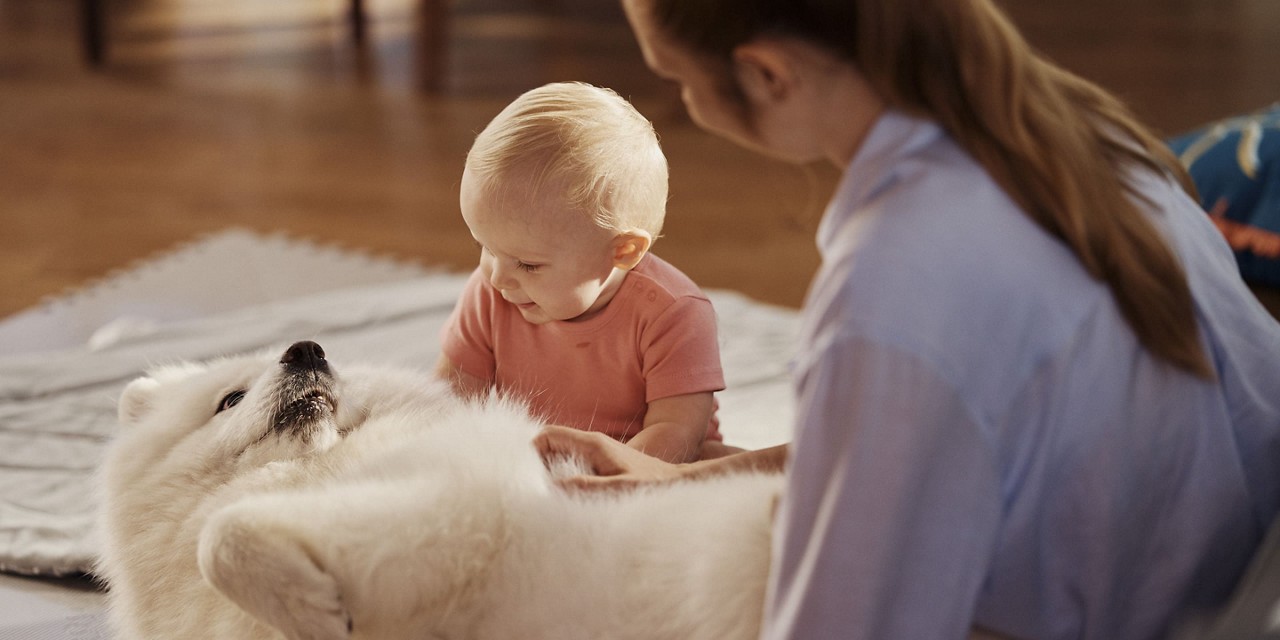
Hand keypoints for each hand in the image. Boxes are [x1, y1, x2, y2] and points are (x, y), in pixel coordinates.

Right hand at [533, 425, 687, 491]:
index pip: (549, 435)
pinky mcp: (604, 466)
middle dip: (536, 465)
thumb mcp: (621, 488)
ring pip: (561, 458)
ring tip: (542, 497)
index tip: (522, 474)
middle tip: (528, 490)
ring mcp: (598, 454)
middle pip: (551, 446)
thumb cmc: (654, 485)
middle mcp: (593, 444)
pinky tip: (565, 500)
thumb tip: (552, 487)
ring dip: (550, 474)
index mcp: (592, 443)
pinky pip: (574, 468)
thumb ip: (588, 487)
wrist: (679, 484)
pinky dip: (564, 480)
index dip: (530, 451)